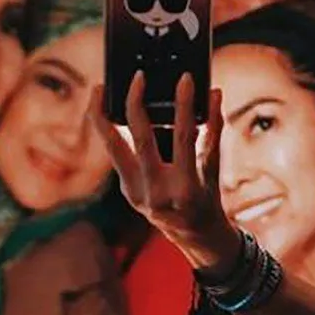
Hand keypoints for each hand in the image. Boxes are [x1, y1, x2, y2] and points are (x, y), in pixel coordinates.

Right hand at [94, 71, 241, 278]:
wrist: (201, 238)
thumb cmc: (166, 206)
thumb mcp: (140, 191)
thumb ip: (131, 157)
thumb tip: (133, 108)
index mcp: (132, 188)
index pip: (111, 146)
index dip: (100, 116)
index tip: (99, 89)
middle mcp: (155, 190)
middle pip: (143, 139)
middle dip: (137, 104)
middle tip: (140, 76)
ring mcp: (183, 187)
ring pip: (182, 137)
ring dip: (183, 104)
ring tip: (185, 79)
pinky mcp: (207, 183)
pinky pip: (211, 143)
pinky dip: (214, 116)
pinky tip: (214, 95)